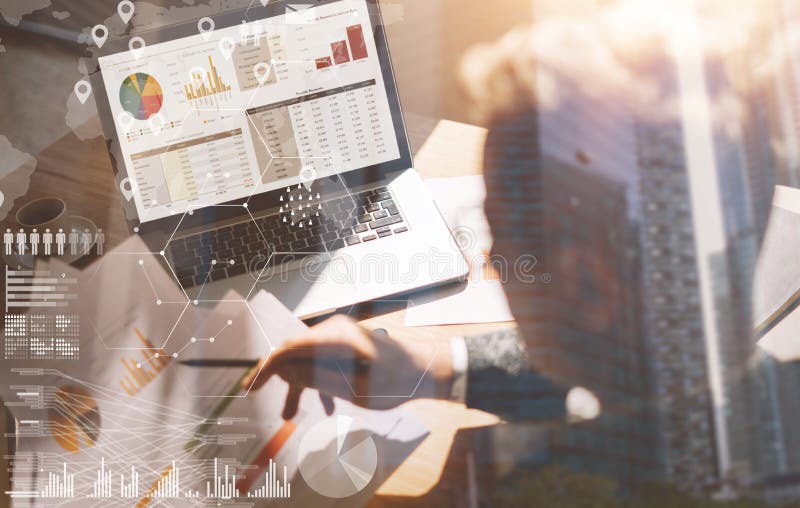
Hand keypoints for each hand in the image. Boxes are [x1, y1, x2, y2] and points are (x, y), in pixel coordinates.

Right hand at [242, 315, 452, 418]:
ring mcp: (342, 336)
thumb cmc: (395, 380)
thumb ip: (315, 377)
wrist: (428, 370)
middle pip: (296, 354)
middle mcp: (335, 331)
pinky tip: (327, 408)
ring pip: (310, 360)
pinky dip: (321, 383)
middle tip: (264, 402)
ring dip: (301, 386)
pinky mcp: (350, 345)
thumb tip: (283, 369)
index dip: (266, 368)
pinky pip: (325, 361)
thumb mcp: (351, 388)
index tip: (251, 387)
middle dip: (282, 381)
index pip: (288, 348)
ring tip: (290, 416)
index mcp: (334, 337)